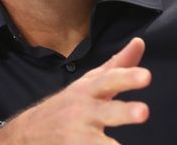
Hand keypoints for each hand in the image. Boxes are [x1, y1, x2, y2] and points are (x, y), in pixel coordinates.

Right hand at [0, 37, 150, 144]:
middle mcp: (83, 112)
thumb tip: (140, 42)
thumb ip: (117, 66)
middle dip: (124, 112)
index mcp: (88, 91)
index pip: (108, 80)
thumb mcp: (88, 83)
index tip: (146, 76)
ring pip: (97, 143)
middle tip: (143, 112)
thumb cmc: (68, 104)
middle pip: (106, 111)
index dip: (127, 78)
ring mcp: (78, 136)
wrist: (29, 132)